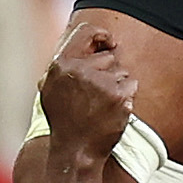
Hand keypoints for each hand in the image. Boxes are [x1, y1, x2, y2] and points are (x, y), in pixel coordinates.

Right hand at [38, 24, 139, 160]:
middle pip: (109, 57)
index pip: (86, 32)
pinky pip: (131, 84)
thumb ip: (63, 66)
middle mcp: (79, 70)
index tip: (108, 41)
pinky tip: (112, 111)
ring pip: (121, 72)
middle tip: (96, 96)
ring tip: (101, 107)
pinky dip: (127, 97)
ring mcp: (99, 82)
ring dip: (118, 87)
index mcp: (60, 65)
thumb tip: (81, 44)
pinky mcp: (117, 95)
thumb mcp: (51, 89)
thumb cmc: (64, 121)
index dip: (101, 35)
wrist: (75, 150)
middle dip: (108, 72)